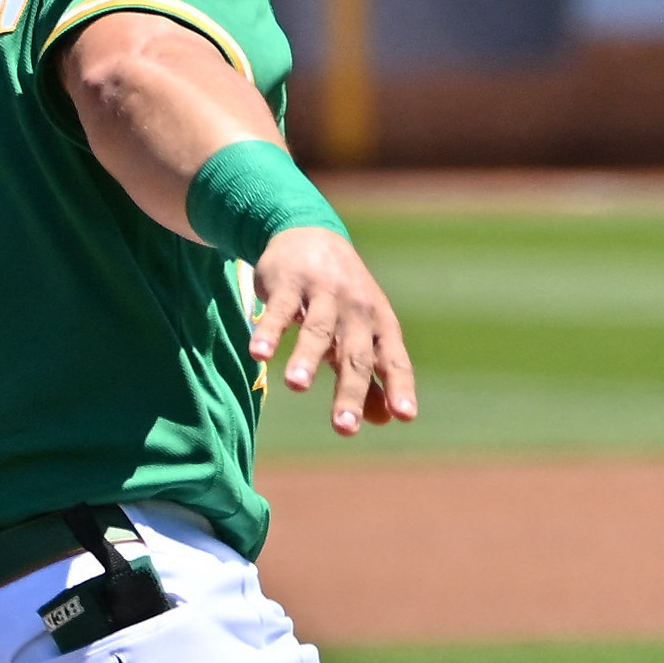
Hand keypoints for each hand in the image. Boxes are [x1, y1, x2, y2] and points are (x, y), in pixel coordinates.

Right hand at [251, 227, 418, 436]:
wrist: (310, 235)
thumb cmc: (341, 297)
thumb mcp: (361, 333)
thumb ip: (371, 376)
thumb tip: (383, 420)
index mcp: (378, 325)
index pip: (392, 359)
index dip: (398, 386)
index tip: (405, 416)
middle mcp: (355, 309)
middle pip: (353, 354)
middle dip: (350, 391)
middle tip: (344, 427)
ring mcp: (322, 293)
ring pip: (316, 330)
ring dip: (306, 358)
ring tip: (297, 387)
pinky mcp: (288, 283)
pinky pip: (278, 310)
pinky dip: (269, 331)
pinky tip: (259, 355)